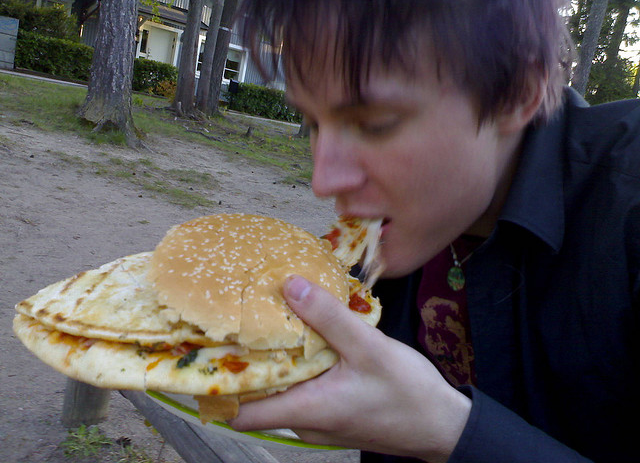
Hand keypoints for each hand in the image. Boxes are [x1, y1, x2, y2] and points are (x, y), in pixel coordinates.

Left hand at [229, 276, 471, 461]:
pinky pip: (303, 391)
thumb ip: (329, 317)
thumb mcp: (368, 349)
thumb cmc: (407, 393)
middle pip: (258, 397)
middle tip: (233, 324)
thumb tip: (289, 285)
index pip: (241, 412)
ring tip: (266, 323)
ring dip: (273, 362)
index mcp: (306, 411)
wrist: (442, 425)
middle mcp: (305, 422)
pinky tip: (304, 339)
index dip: (216, 388)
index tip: (201, 356)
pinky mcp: (333, 414)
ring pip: (282, 392)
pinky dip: (296, 367)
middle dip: (244, 364)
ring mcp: (319, 421)